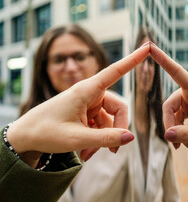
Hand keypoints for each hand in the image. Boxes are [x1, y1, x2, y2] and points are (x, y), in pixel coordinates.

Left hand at [6, 43, 150, 163]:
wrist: (25, 137)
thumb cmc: (45, 132)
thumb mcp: (77, 138)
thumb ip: (106, 139)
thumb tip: (131, 137)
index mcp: (86, 90)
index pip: (115, 72)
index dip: (133, 60)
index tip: (147, 47)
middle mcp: (90, 94)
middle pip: (119, 108)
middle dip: (117, 130)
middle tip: (113, 151)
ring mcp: (89, 105)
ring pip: (110, 121)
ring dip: (104, 140)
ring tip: (88, 154)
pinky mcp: (86, 114)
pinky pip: (101, 126)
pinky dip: (97, 140)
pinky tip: (86, 151)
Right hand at [149, 44, 187, 153]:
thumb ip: (187, 134)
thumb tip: (166, 135)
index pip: (176, 72)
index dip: (162, 59)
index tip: (149, 46)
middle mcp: (187, 93)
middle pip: (168, 108)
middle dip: (171, 127)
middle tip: (177, 146)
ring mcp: (184, 102)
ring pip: (170, 118)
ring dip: (178, 135)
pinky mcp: (183, 111)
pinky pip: (174, 123)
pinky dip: (180, 136)